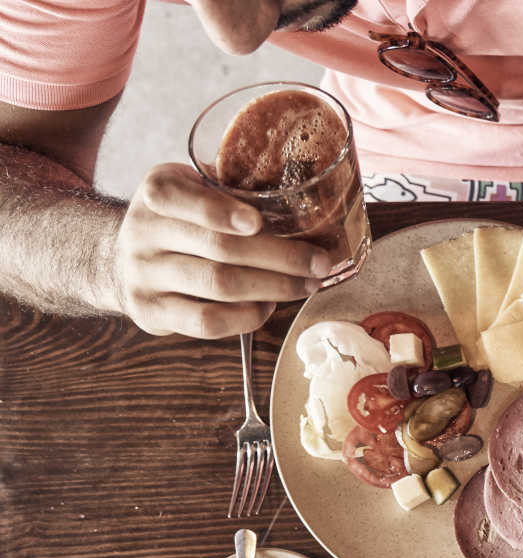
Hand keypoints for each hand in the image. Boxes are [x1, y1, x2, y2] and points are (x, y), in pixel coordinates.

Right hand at [113, 163, 332, 338]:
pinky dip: (246, 316)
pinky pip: (207, 321)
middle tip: (319, 263)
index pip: (182, 200)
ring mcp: (143, 274)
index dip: (219, 212)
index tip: (256, 222)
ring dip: (273, 288)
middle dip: (279, 258)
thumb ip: (228, 189)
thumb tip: (303, 198)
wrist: (120, 259)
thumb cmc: (178, 220)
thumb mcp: (191, 188)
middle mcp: (143, 231)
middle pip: (218, 248)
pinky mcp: (151, 312)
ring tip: (307, 285)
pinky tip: (269, 306)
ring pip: (218, 285)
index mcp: (156, 191)